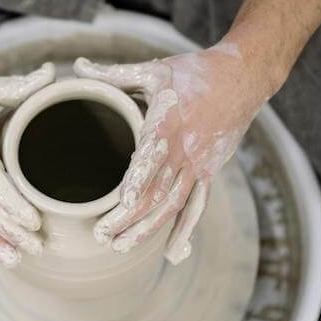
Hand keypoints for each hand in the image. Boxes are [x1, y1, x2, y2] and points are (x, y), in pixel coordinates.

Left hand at [73, 43, 268, 263]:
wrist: (243, 78)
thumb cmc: (193, 73)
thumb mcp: (154, 70)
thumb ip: (114, 74)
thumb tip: (77, 67)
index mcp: (168, 124)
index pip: (151, 158)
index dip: (138, 181)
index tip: (123, 203)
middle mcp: (185, 150)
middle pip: (156, 191)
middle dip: (130, 217)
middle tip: (103, 236)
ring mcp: (199, 165)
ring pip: (173, 205)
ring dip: (148, 229)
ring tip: (121, 247)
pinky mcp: (208, 172)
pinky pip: (196, 207)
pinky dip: (185, 230)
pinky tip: (172, 253)